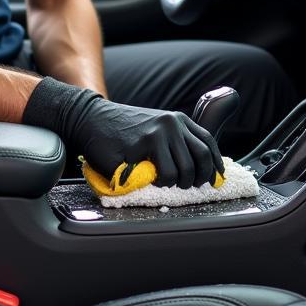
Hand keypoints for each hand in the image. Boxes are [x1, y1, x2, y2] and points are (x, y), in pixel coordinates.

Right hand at [22, 78, 224, 188]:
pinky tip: (151, 180)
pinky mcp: (143, 145)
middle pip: (202, 158)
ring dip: (178, 183)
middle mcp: (172, 123)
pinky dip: (162, 183)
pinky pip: (165, 173)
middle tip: (186, 186)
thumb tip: (198, 168)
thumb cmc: (121, 130)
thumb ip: (174, 142)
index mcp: (177, 120)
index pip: (208, 143)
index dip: (215, 165)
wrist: (90, 119)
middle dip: (199, 178)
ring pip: (185, 169)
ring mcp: (158, 133)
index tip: (215, 180)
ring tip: (164, 182)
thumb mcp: (154, 128)